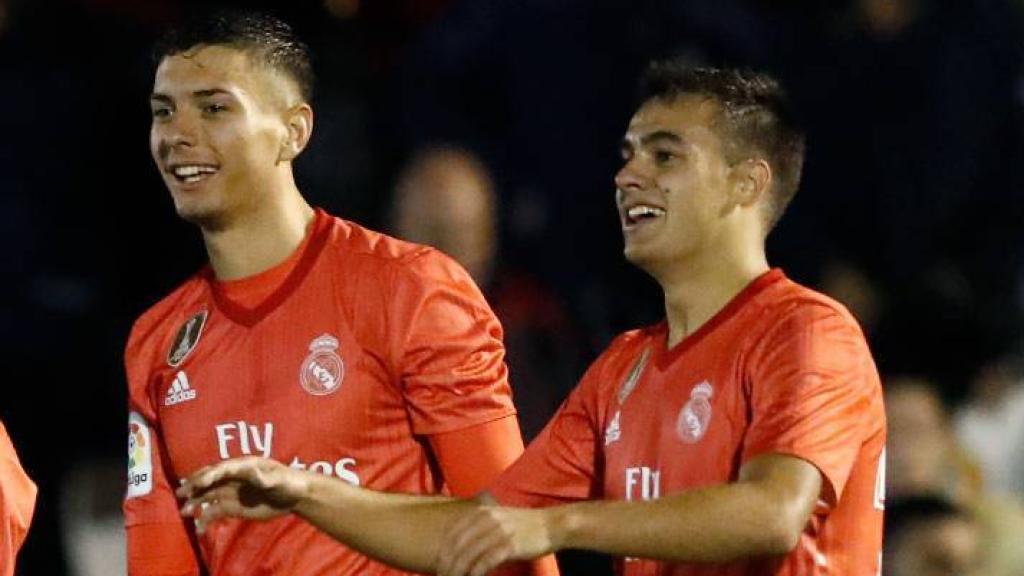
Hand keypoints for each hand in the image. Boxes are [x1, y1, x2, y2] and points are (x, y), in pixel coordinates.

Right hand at [175, 456, 309, 532]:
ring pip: (208, 495)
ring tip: (184, 510)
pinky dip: (205, 518)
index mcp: (244, 466)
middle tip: (180, 492)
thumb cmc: (288, 482)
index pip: (223, 469)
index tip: (199, 482)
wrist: (294, 496)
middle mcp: (233, 477)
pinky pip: (215, 511)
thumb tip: (253, 471)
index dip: (211, 475)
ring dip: (195, 502)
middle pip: (210, 479)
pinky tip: (198, 527)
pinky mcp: (232, 506)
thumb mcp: (279, 479)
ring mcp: (231, 492)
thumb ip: (265, 477)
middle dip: (195, 485)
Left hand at [437, 504, 558, 575]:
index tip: (440, 566)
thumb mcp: (499, 519)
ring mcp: (498, 531)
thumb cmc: (525, 526)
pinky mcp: (509, 545)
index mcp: (482, 512)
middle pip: (457, 545)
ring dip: (459, 572)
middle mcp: (487, 519)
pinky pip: (486, 562)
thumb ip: (480, 527)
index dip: (444, 552)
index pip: (453, 533)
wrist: (552, 525)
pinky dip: (476, 573)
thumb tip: (461, 545)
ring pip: (469, 555)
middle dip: (447, 565)